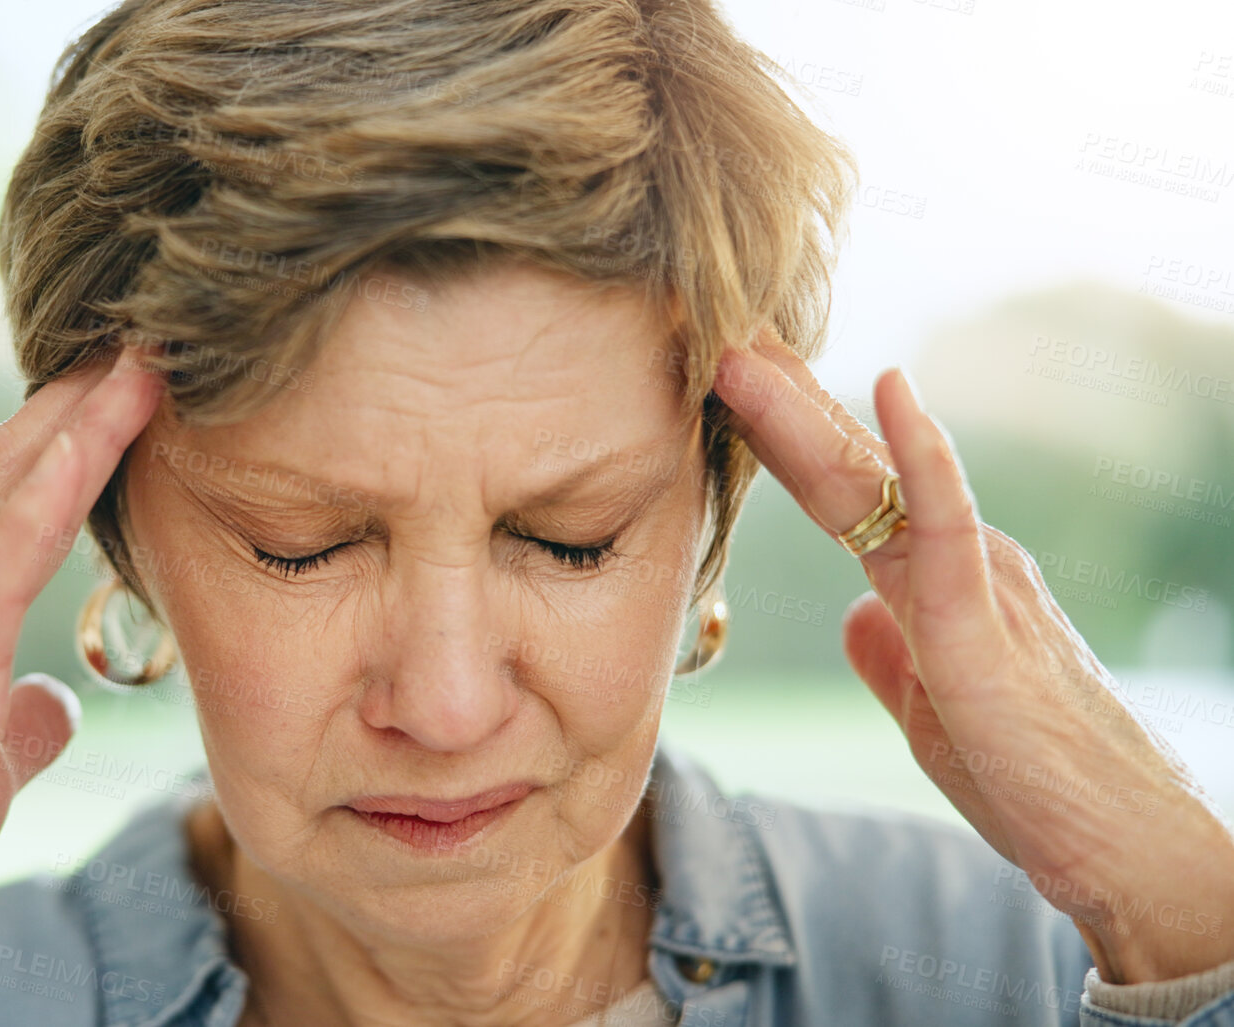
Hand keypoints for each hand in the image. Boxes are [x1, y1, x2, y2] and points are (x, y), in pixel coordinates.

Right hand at [0, 344, 164, 1025]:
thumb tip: (53, 701)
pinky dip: (48, 496)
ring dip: (78, 425)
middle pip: (1, 474)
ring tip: (142, 363)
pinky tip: (94, 443)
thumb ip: (9, 717)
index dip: (60, 435)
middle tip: (143, 339)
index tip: (122, 384)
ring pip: (2, 499)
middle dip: (75, 402)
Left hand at [713, 328, 1233, 984]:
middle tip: (717, 333)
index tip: (730, 381)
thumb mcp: (932, 712)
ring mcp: (976, 582)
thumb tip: (853, 617)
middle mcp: (956, 562)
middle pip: (848, 468)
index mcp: (933, 583)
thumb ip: (891, 657)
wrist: (1123, 850)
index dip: (783, 437)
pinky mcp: (986, 624)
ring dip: (805, 414)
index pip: (845, 494)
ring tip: (745, 353)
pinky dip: (919, 454)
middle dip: (780, 402)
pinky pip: (947, 523)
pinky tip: (891, 390)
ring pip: (877, 480)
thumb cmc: (1035, 782)